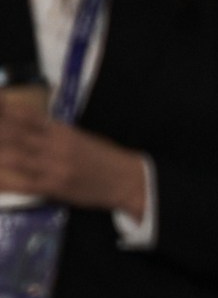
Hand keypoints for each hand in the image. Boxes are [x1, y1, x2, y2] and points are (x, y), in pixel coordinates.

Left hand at [0, 109, 146, 217]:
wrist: (125, 179)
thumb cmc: (101, 157)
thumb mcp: (78, 137)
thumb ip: (52, 132)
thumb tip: (26, 124)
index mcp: (61, 130)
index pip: (26, 116)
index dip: (6, 110)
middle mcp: (54, 145)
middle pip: (15, 134)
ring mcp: (53, 166)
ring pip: (15, 157)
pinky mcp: (54, 187)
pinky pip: (24, 184)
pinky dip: (6, 182)